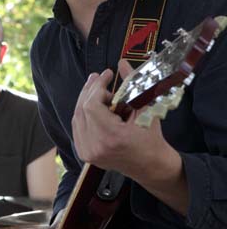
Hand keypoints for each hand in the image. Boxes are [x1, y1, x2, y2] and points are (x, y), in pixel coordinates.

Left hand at [72, 61, 180, 186]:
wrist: (150, 165)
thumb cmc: (151, 138)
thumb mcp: (146, 109)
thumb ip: (133, 84)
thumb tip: (122, 63)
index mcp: (112, 137)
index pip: (92, 106)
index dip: (97, 87)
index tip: (107, 75)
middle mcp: (96, 147)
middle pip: (82, 110)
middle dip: (90, 90)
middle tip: (99, 77)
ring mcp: (88, 153)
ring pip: (77, 117)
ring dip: (86, 100)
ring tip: (98, 89)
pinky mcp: (85, 154)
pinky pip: (77, 127)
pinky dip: (83, 113)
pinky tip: (93, 104)